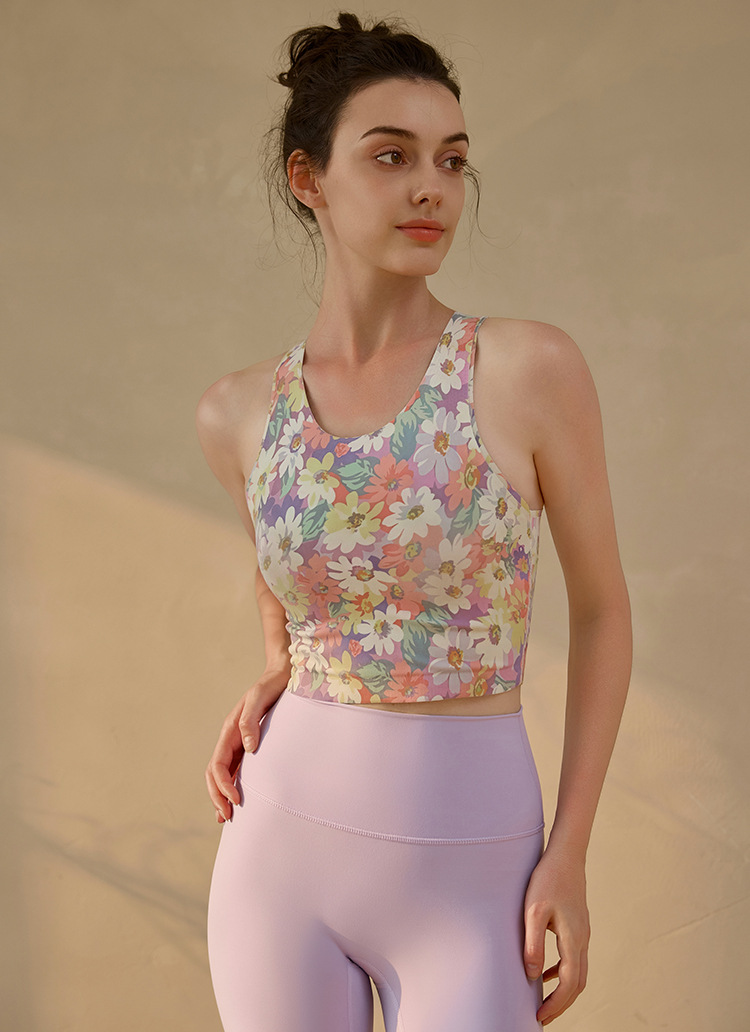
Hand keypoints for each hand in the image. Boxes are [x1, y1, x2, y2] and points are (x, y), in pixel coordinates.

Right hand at [205, 664, 290, 823]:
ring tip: (226, 817)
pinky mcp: (249, 744)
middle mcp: (231, 739)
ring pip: (222, 774)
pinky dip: (233, 786)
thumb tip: (248, 748)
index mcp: (229, 730)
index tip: (235, 800)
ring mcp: (239, 743)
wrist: (281, 674)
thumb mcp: (259, 698)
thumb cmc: (271, 686)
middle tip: (226, 818)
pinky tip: (239, 799)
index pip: (218, 764)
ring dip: (221, 795)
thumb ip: (250, 721)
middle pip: (215, 774)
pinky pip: (236, 769)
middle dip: (217, 796)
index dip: (223, 785)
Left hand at [523, 846, 590, 1024]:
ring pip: (578, 972)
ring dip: (564, 990)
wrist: (566, 856)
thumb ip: (533, 944)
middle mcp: (582, 940)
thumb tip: (533, 975)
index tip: (539, 1016)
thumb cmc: (548, 879)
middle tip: (543, 1016)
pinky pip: (574, 958)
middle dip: (562, 1004)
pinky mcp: (578, 925)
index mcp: (573, 940)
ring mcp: (583, 932)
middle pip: (578, 983)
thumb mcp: (533, 911)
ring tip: (545, 1001)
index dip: (556, 1003)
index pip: (569, 983)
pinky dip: (562, 972)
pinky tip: (546, 973)